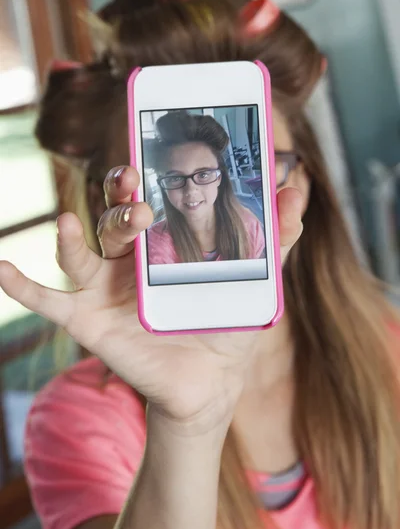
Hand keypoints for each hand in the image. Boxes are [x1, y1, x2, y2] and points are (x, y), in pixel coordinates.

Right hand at [0, 166, 302, 434]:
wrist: (212, 382)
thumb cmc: (227, 325)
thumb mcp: (255, 277)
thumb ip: (274, 235)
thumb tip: (297, 189)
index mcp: (161, 244)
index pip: (143, 198)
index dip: (139, 173)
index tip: (143, 147)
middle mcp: (127, 260)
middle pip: (111, 219)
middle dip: (118, 203)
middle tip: (134, 186)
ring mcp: (104, 289)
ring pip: (80, 251)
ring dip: (75, 234)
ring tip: (75, 220)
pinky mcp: (89, 320)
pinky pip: (48, 300)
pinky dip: (21, 285)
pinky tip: (0, 267)